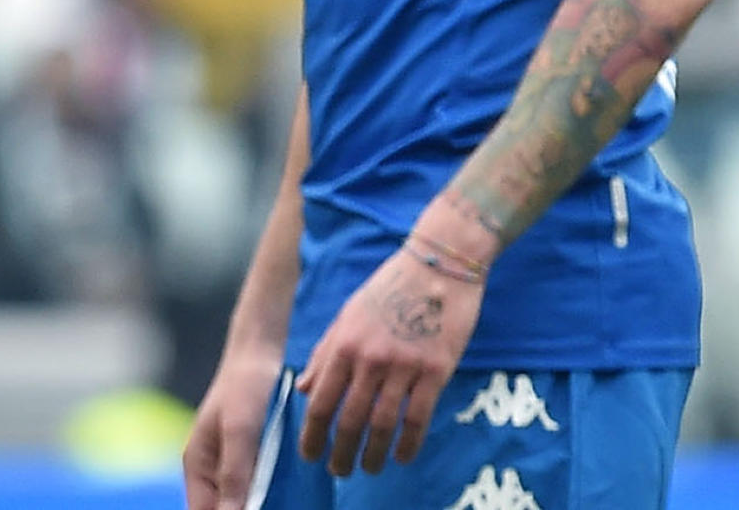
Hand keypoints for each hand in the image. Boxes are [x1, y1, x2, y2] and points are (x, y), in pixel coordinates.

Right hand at [183, 338, 282, 509]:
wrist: (261, 355)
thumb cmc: (244, 388)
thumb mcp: (239, 431)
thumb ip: (234, 474)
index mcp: (198, 466)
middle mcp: (213, 471)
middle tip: (278, 505)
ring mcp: (234, 467)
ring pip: (244, 503)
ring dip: (261, 506)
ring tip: (287, 503)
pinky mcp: (254, 460)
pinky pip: (260, 489)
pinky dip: (273, 497)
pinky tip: (292, 498)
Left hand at [296, 244, 481, 476]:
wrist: (436, 266)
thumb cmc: (388, 288)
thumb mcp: (346, 316)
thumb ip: (325, 353)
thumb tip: (302, 388)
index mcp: (342, 345)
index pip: (320, 401)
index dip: (312, 433)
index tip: (308, 455)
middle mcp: (369, 359)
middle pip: (349, 419)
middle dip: (340, 452)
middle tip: (337, 472)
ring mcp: (403, 366)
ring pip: (383, 424)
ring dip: (374, 453)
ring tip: (369, 469)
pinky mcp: (435, 371)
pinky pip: (419, 417)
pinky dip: (409, 442)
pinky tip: (403, 457)